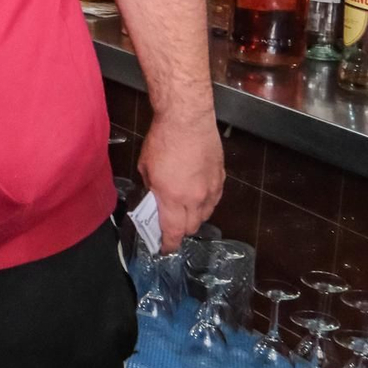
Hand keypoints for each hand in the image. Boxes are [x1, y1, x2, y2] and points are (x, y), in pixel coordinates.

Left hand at [138, 109, 224, 251]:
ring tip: (184, 212)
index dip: (169, 244)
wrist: (187, 119)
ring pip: (205, 215)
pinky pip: (214, 199)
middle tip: (171, 226)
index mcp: (173, 198)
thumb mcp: (146, 167)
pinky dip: (206, 204)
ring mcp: (211, 188)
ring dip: (194, 218)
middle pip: (191, 227)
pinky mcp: (221, 177)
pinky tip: (198, 198)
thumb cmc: (162, 140)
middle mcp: (195, 198)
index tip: (164, 249)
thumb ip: (152, 188)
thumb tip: (156, 198)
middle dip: (180, 231)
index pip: (173, 232)